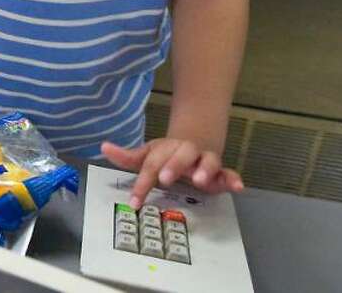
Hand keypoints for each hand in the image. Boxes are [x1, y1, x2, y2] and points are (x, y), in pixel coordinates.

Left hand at [102, 139, 244, 208]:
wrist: (194, 140)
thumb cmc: (166, 154)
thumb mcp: (147, 154)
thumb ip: (127, 156)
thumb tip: (104, 147)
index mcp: (166, 149)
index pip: (152, 165)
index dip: (142, 183)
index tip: (134, 201)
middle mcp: (186, 153)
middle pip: (181, 156)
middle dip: (173, 166)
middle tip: (164, 178)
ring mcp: (205, 161)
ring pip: (208, 161)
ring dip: (205, 169)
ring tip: (200, 180)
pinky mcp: (221, 172)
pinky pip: (230, 173)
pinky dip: (234, 178)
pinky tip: (237, 187)